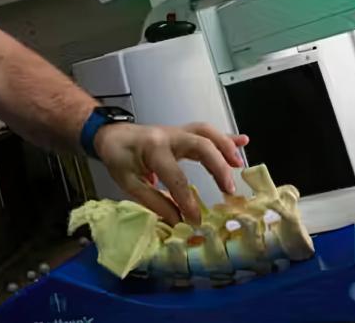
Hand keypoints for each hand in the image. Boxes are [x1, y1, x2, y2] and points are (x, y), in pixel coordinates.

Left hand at [94, 122, 248, 225]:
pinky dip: (226, 137)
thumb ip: (155, 202)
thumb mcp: (129, 184)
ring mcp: (178, 132)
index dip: (188, 201)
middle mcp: (169, 136)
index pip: (176, 177)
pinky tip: (243, 141)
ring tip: (239, 166)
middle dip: (218, 167)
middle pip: (201, 145)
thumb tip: (179, 222)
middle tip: (229, 191)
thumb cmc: (118, 158)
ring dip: (226, 148)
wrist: (111, 134)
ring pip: (207, 133)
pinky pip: (207, 132)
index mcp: (153, 149)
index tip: (196, 220)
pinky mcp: (183, 133)